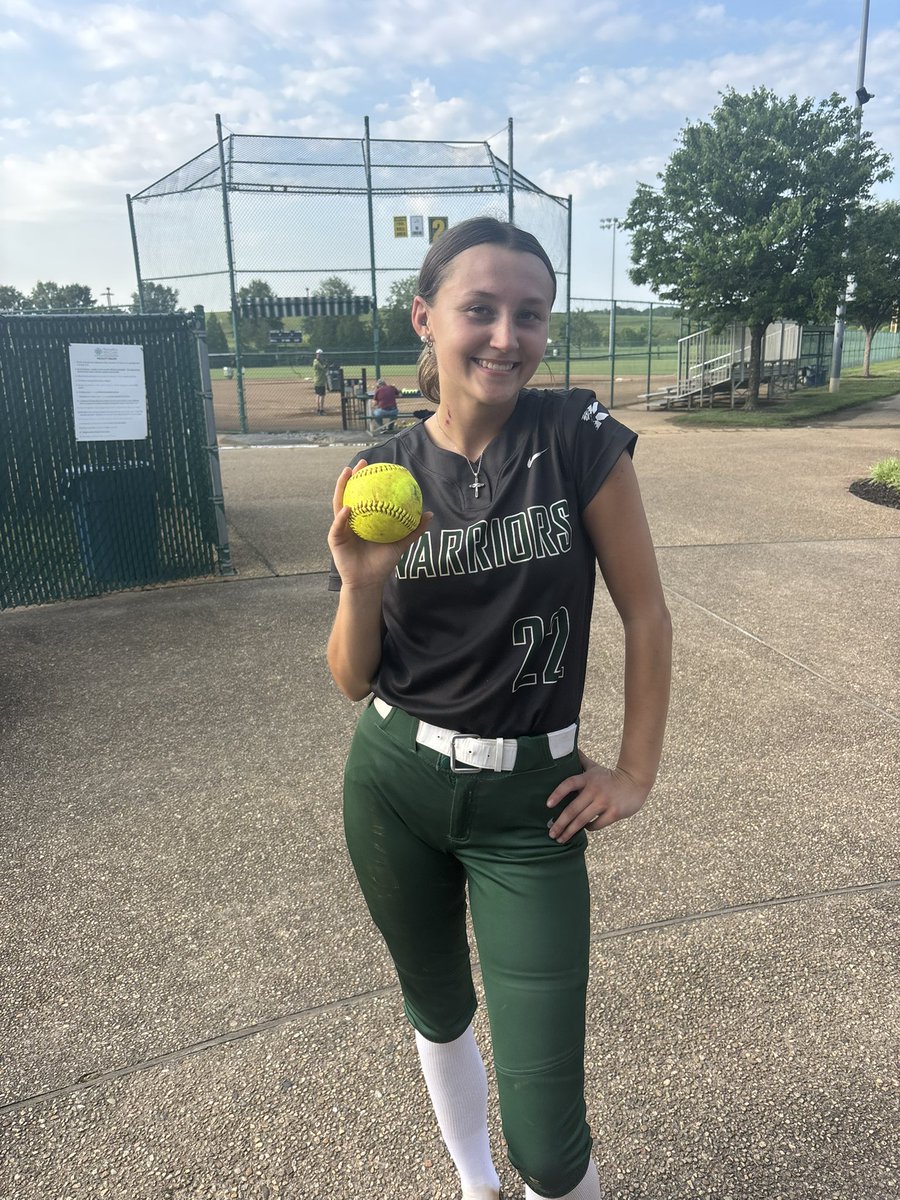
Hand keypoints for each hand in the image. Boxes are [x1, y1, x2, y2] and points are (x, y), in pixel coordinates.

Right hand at [328, 461, 430, 589]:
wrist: (368, 581)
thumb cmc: (382, 563)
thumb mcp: (400, 544)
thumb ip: (413, 529)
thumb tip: (429, 514)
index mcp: (364, 519)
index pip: (365, 495)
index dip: (368, 480)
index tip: (376, 466)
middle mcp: (351, 520)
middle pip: (350, 494)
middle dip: (353, 477)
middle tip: (361, 464)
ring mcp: (341, 528)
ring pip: (339, 504)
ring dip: (342, 488)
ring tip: (347, 474)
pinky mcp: (334, 538)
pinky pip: (338, 525)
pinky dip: (342, 516)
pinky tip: (348, 508)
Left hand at [545, 749, 649, 843]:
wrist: (635, 781)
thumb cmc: (610, 777)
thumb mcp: (594, 767)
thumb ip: (581, 760)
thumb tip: (569, 748)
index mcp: (587, 779)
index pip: (568, 784)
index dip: (557, 794)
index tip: (548, 805)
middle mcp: (594, 790)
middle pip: (572, 809)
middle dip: (560, 823)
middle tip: (551, 833)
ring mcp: (604, 802)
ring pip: (582, 820)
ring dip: (570, 831)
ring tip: (561, 839)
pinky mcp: (614, 813)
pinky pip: (596, 824)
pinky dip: (588, 828)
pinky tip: (584, 829)